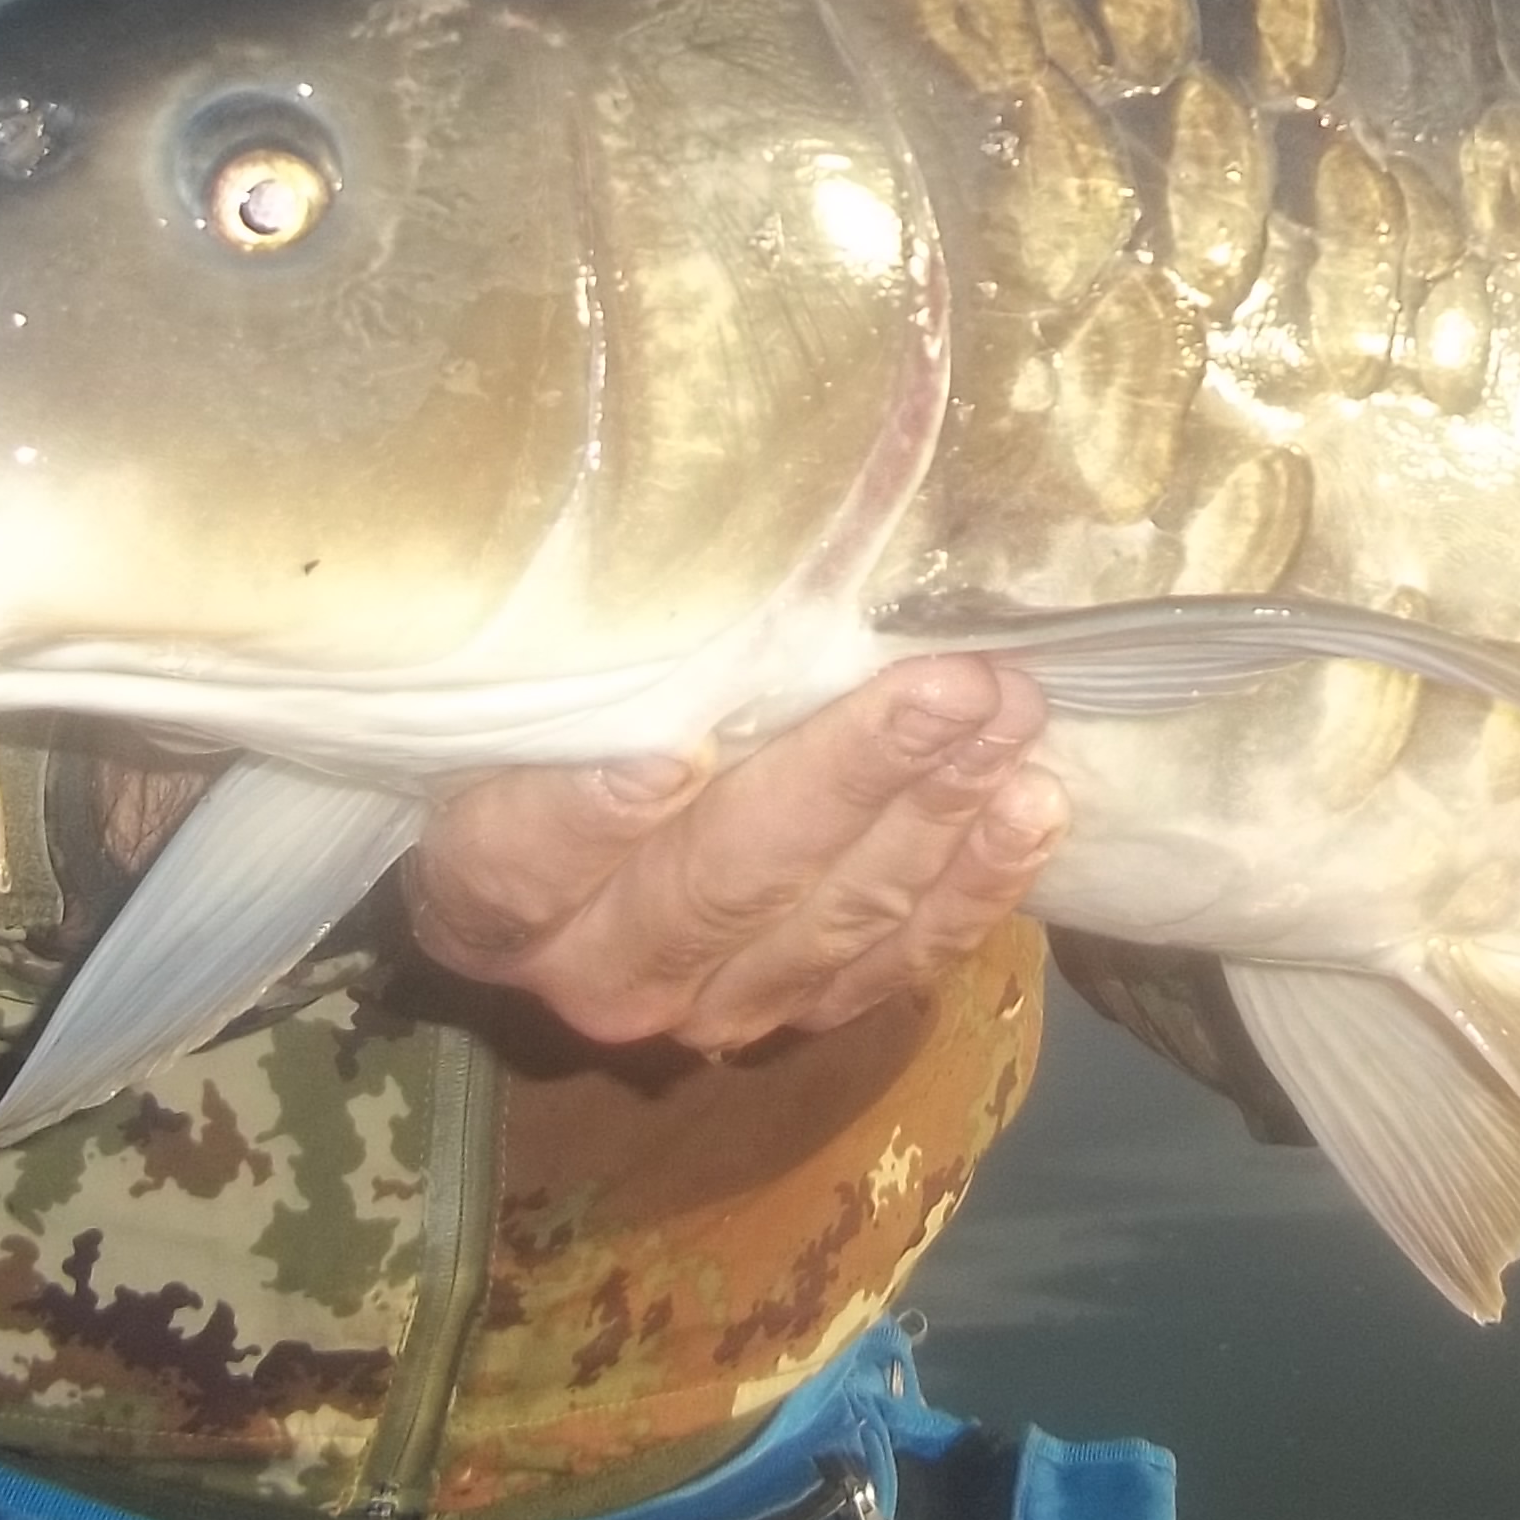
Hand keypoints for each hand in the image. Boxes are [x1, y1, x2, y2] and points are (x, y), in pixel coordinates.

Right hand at [406, 658, 1066, 1053]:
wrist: (604, 822)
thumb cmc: (581, 701)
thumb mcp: (562, 668)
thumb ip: (606, 641)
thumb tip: (685, 505)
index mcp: (489, 890)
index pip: (523, 863)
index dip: (590, 817)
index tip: (675, 752)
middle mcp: (587, 968)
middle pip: (715, 886)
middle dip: (848, 778)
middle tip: (951, 686)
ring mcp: (700, 1007)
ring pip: (823, 926)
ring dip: (931, 818)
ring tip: (1010, 715)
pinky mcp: (798, 1014)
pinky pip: (893, 968)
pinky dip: (970, 889)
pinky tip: (1031, 808)